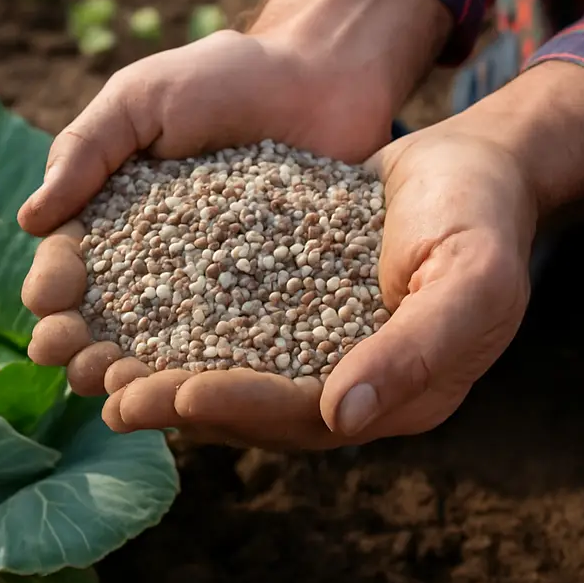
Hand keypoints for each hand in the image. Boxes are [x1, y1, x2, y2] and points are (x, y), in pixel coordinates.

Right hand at [18, 0, 451, 449]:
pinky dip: (211, 364)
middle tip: (72, 366)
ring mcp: (217, 279)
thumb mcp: (141, 99)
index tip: (45, 310)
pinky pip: (238, 332)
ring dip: (136, 367)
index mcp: (117, 214)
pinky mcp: (273, 291)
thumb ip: (86, 150)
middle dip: (85, 342)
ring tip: (119, 390)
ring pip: (167, 337)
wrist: (320, 73)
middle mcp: (161, 258)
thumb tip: (29, 220)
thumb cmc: (222, 76)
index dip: (55, 289)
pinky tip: (194, 390)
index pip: (74, 261)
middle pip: (112, 313)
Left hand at [20, 121, 535, 448]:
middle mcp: (350, 382)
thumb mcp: (472, 279)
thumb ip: (416, 350)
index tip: (174, 395)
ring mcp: (320, 344)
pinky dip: (182, 321)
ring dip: (167, 369)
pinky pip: (232, 320)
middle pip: (256, 406)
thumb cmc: (483, 218)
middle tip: (108, 393)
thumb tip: (341, 416)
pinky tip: (130, 307)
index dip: (240, 408)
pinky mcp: (296, 302)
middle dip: (181, 401)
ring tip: (100, 363)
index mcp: (395, 394)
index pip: (304, 417)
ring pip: (233, 368)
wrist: (473, 165)